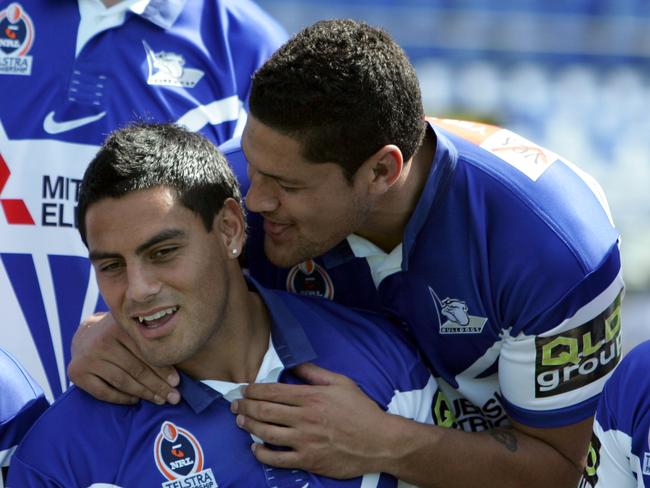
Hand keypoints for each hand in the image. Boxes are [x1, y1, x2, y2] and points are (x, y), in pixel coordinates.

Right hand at [67, 312, 180, 404]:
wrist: (85, 335)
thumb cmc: (121, 335)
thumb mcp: (134, 329)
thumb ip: (152, 340)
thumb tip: (180, 364)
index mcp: (120, 326)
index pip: (146, 352)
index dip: (163, 368)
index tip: (177, 382)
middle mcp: (102, 340)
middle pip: (136, 368)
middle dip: (158, 385)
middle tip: (174, 397)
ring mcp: (88, 357)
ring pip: (123, 381)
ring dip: (144, 393)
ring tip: (160, 400)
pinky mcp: (77, 373)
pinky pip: (104, 392)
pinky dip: (122, 398)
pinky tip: (136, 400)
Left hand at [230, 362, 393, 477]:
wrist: (379, 441)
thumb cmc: (361, 410)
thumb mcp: (342, 383)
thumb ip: (315, 373)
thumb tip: (295, 364)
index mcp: (311, 397)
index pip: (273, 391)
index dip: (254, 390)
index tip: (245, 389)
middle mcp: (304, 418)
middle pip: (265, 410)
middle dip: (245, 405)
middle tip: (235, 404)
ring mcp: (305, 440)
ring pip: (267, 432)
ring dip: (249, 425)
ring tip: (240, 421)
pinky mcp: (308, 460)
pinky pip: (278, 458)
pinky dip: (262, 453)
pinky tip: (255, 448)